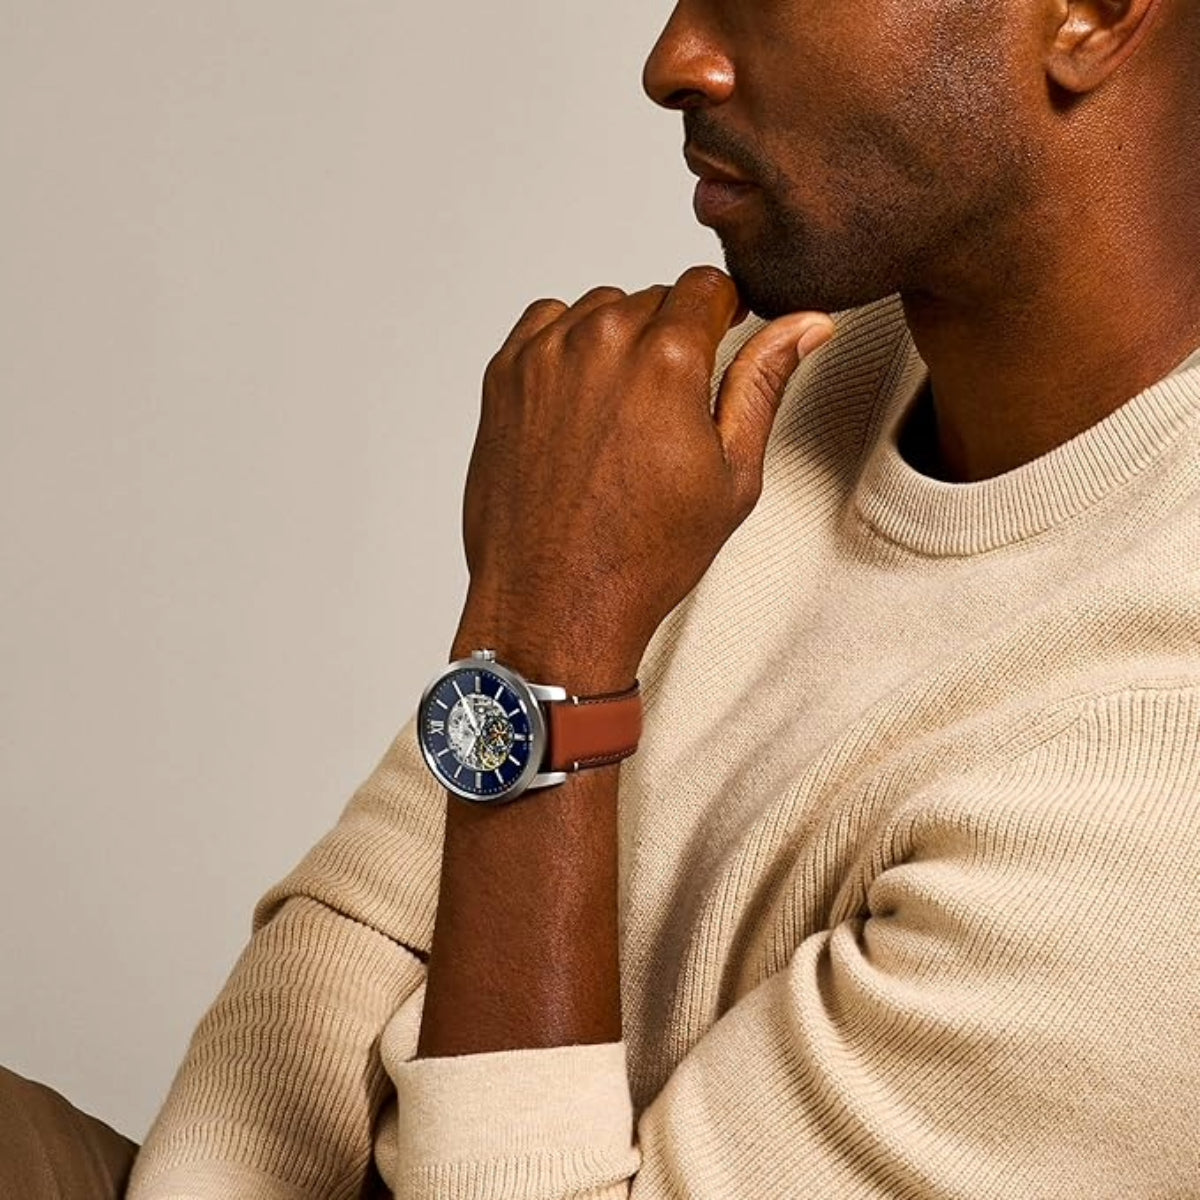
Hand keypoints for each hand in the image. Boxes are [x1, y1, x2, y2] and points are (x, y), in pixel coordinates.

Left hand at [451, 265, 834, 691]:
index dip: (721, 314)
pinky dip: (567, 349)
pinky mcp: (503, 376)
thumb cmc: (642, 556)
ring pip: (599, 311)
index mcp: (667, 359)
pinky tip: (581, 405)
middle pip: (652, 299)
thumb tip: (805, 325)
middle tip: (669, 410)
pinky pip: (546, 327)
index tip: (718, 340)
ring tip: (622, 415)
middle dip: (670, 337)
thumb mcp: (732, 475)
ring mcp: (544, 356)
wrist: (554, 603)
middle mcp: (600, 342)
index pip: (706, 286)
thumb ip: (764, 383)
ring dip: (618, 342)